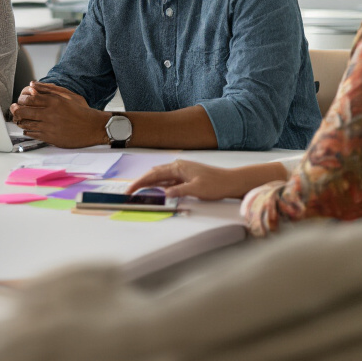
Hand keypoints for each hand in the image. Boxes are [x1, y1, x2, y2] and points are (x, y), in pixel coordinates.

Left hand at [10, 81, 106, 147]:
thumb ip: (49, 89)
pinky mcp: (50, 138)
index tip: (20, 101)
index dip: (21, 100)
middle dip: (15, 110)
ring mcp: (49, 127)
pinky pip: (32, 134)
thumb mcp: (68, 95)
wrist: (93, 128)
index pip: (29, 98)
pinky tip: (29, 128)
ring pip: (26, 124)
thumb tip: (32, 85)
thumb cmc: (81, 111)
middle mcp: (50, 114)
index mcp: (54, 101)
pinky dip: (28, 130)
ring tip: (20, 119)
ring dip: (20, 121)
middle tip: (14, 109)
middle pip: (23, 111)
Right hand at [127, 160, 250, 200]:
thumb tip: (164, 193)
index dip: (139, 182)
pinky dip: (159, 185)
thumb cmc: (216, 184)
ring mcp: (182, 171)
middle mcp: (178, 166)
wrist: (232, 181)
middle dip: (140, 182)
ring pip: (160, 176)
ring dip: (149, 183)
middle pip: (154, 174)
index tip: (129, 190)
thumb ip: (178, 191)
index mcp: (178, 167)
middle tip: (130, 192)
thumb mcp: (196, 189)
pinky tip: (156, 190)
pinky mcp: (186, 176)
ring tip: (139, 191)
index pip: (153, 175)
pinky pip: (168, 180)